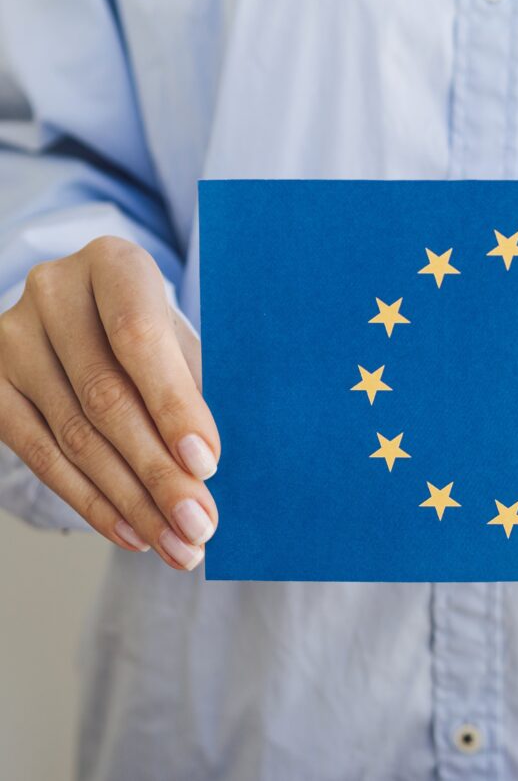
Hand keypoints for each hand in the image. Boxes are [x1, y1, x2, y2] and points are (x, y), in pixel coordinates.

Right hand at [0, 236, 219, 569]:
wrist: (87, 312)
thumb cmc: (153, 330)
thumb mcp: (181, 339)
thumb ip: (194, 387)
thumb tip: (206, 468)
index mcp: (113, 265)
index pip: (140, 338)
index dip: (174, 406)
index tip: (207, 464)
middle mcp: (54, 292)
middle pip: (106, 398)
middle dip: (159, 474)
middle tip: (199, 527)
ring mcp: (12, 339)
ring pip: (76, 437)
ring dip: (132, 502)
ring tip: (177, 544)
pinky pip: (42, 456)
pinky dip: (93, 502)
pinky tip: (132, 533)